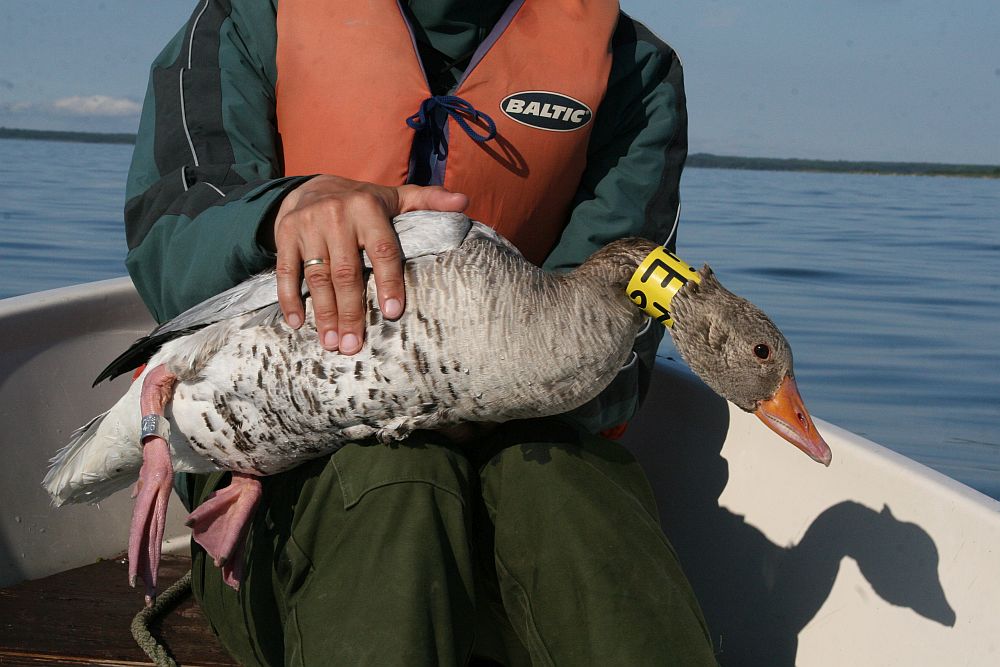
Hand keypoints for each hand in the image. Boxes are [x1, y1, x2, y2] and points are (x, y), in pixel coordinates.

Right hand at [269, 175, 467, 353]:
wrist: (311, 186)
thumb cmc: (363, 202)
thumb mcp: (396, 197)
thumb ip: (429, 200)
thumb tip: (464, 201)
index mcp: (368, 208)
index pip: (382, 251)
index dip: (389, 283)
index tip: (392, 314)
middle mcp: (337, 215)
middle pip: (346, 272)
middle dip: (351, 312)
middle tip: (354, 346)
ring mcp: (308, 225)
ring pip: (317, 276)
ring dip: (324, 313)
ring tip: (332, 344)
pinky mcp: (285, 234)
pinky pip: (286, 271)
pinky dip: (289, 299)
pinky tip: (297, 324)